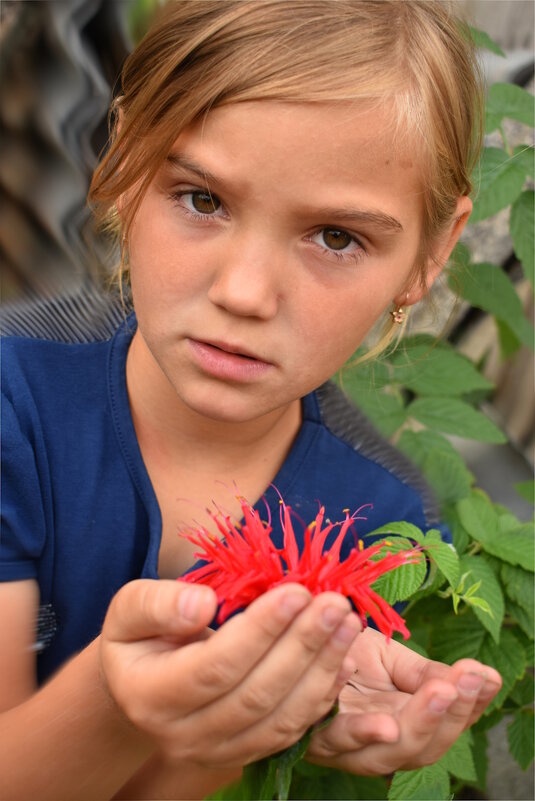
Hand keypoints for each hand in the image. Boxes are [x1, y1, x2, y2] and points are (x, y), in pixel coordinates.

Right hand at [100, 579, 360, 767]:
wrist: (142, 682)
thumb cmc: (139, 635)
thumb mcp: (131, 609)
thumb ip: (159, 604)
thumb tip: (203, 605)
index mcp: (150, 697)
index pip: (215, 666)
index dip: (260, 631)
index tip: (296, 592)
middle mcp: (184, 736)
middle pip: (256, 694)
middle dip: (303, 645)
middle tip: (334, 602)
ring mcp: (218, 751)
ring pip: (281, 716)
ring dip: (323, 667)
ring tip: (348, 622)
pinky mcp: (247, 752)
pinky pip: (293, 730)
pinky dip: (324, 694)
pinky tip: (345, 657)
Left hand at [307, 627, 501, 773]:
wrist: (296, 641)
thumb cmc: (345, 654)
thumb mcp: (392, 660)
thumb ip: (427, 674)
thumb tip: (479, 676)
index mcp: (403, 726)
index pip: (445, 726)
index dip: (469, 707)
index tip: (484, 676)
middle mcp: (376, 746)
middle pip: (419, 748)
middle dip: (444, 717)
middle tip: (460, 684)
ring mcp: (343, 746)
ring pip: (382, 751)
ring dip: (410, 723)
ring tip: (435, 694)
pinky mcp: (310, 734)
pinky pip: (329, 729)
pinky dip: (347, 709)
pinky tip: (353, 672)